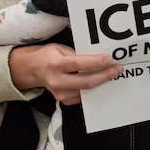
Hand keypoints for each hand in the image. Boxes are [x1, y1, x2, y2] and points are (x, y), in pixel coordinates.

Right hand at [7, 44, 121, 104]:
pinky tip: (98, 83)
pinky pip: (82, 97)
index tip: (110, 60)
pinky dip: (92, 90)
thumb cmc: (47, 56)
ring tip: (111, 75)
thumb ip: (76, 54)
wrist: (32, 70)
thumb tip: (97, 58)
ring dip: (101, 83)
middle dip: (104, 76)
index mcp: (55, 64)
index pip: (78, 64)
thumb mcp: (59, 49)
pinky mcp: (63, 100)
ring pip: (86, 91)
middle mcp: (57, 80)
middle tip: (118, 69)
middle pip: (86, 82)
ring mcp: (60, 93)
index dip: (95, 63)